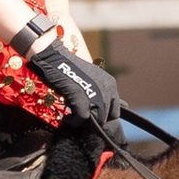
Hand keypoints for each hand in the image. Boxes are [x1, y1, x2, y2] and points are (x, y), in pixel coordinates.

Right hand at [11, 12, 123, 134]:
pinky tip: (67, 118)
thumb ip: (104, 94)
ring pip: (95, 120)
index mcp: (110, 84)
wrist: (53, 57)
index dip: (102, 117)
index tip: (89, 115)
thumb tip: (124, 106)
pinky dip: (74, 121)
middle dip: (92, 120)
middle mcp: (107, 89)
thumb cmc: (70, 69)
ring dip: (82, 122)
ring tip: (72, 117)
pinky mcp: (81, 96)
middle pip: (105, 118)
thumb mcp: (92, 80)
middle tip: (78, 116)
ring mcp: (95, 93)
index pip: (115, 112)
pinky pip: (82, 118)